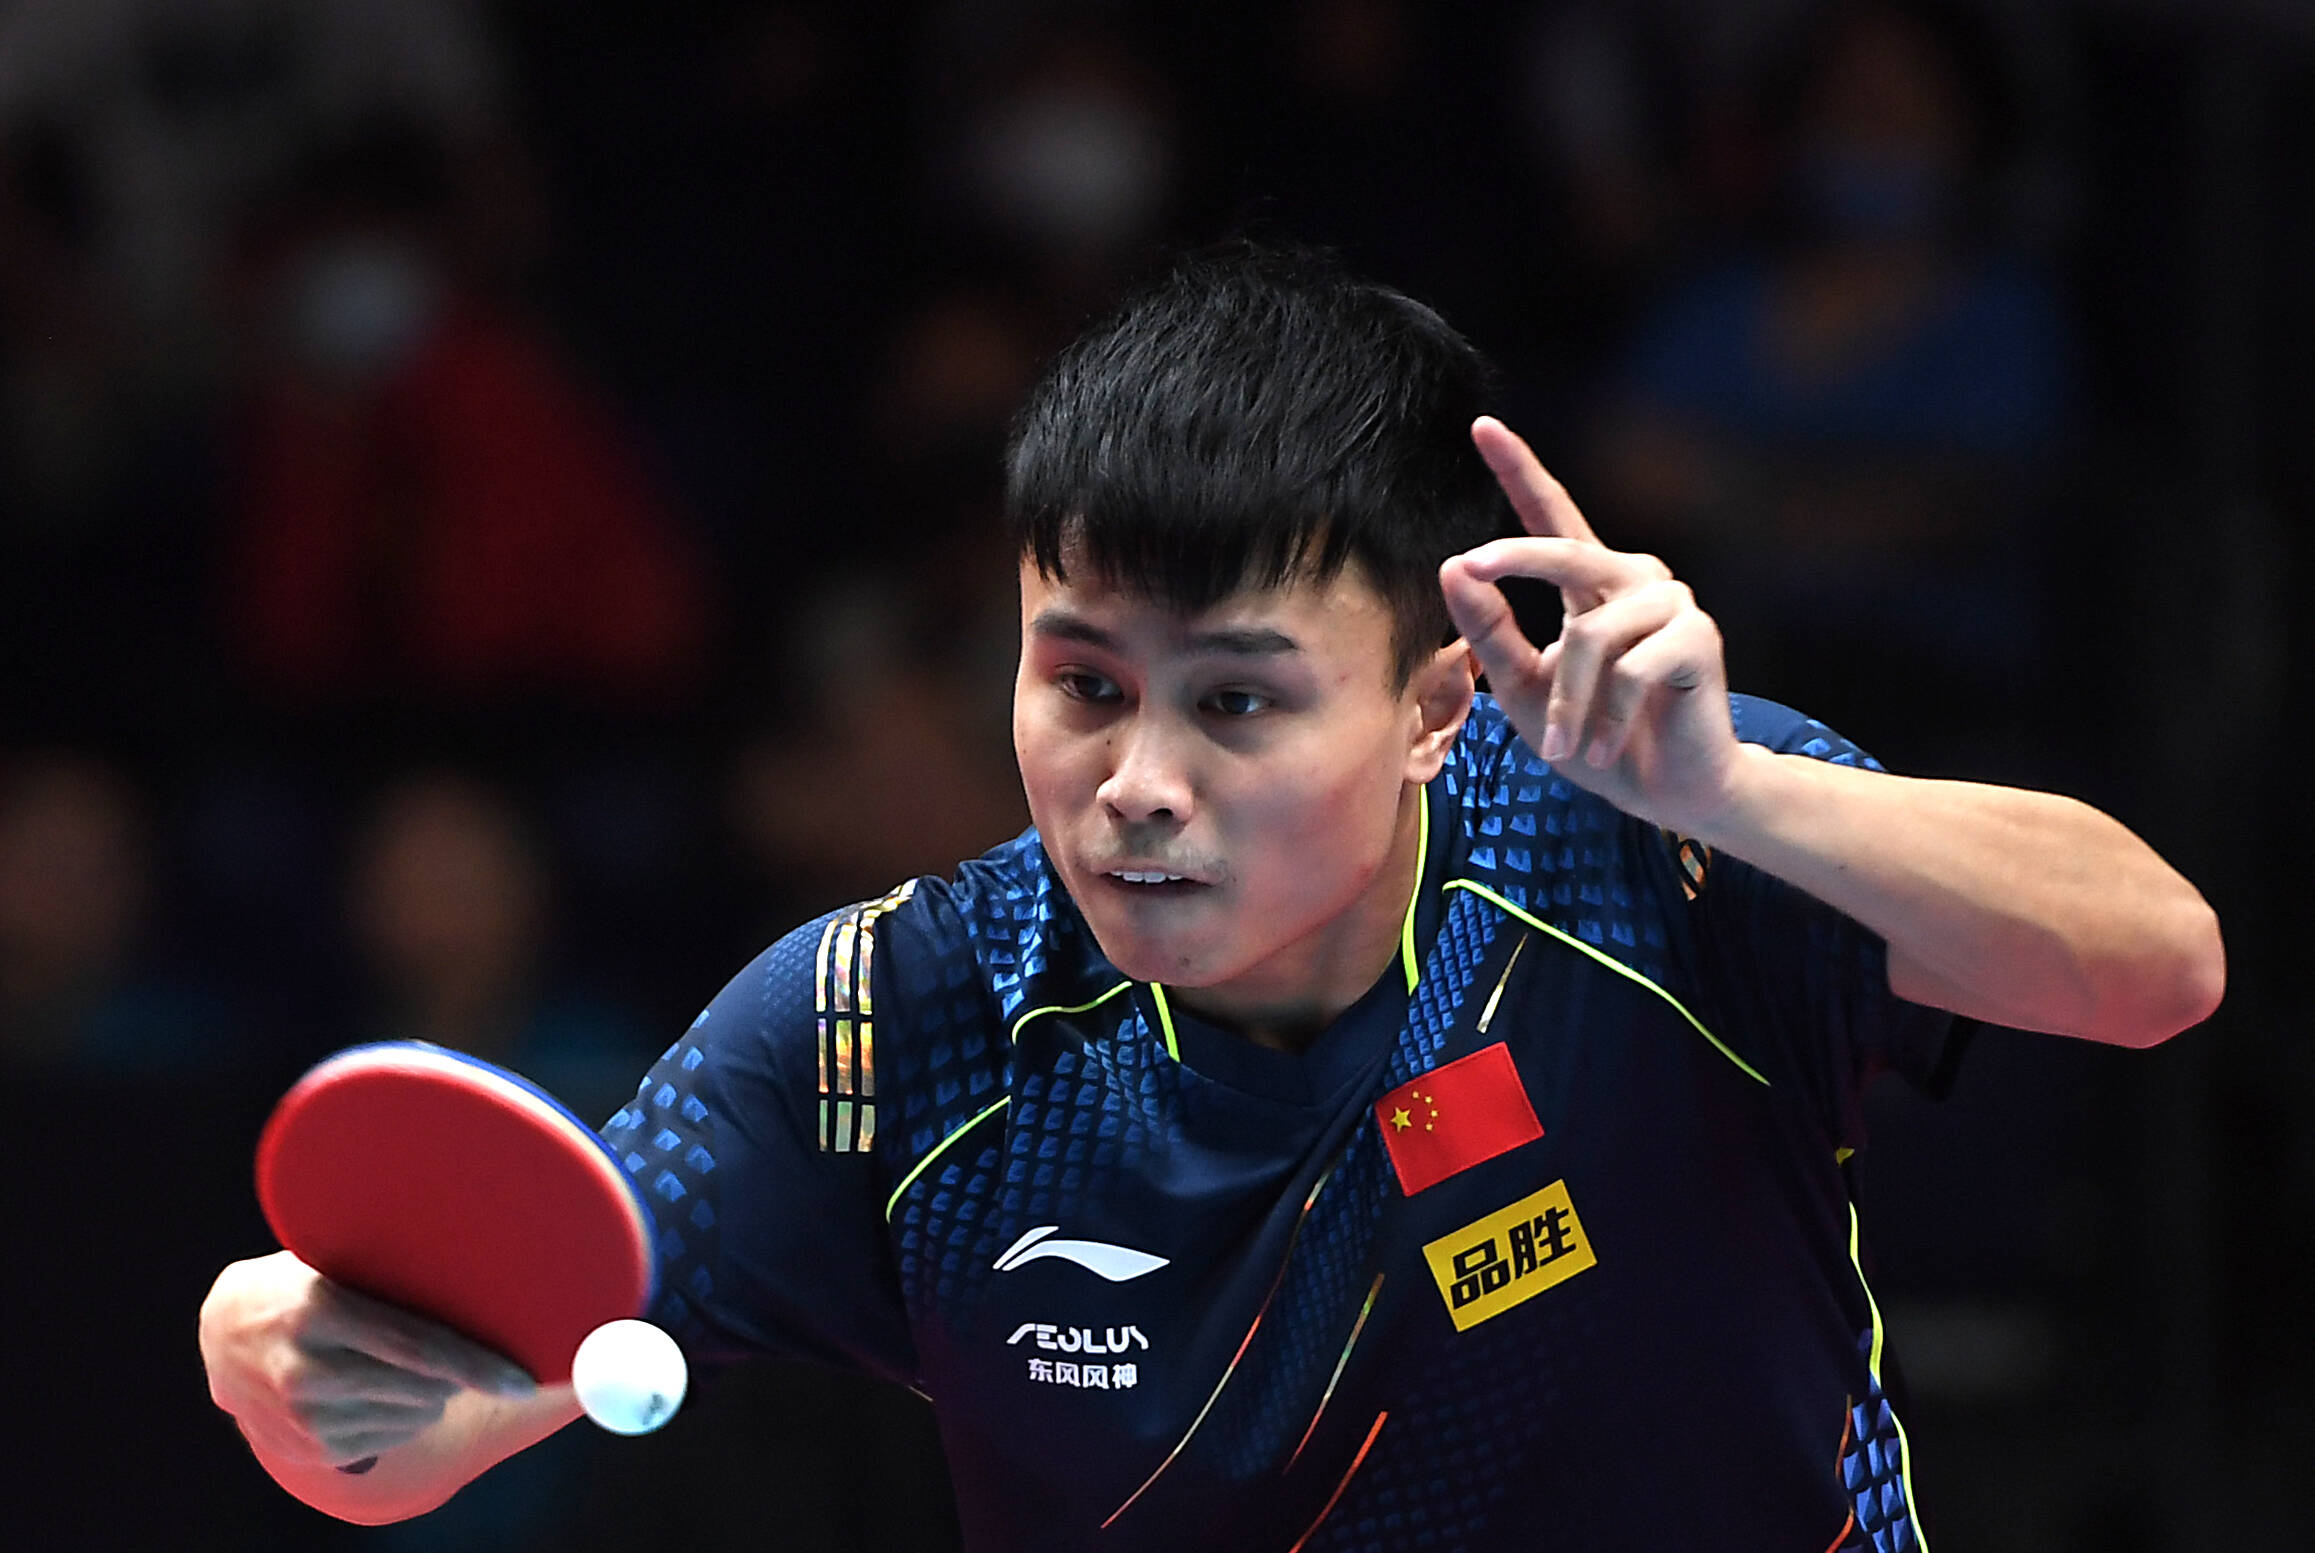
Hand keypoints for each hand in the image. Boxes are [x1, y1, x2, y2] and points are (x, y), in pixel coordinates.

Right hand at [199, 1250, 535, 1472]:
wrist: (224, 1331)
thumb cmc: (303, 1280)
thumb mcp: (336, 1260)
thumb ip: (394, 1268)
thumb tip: (486, 1263)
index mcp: (318, 1312)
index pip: (418, 1348)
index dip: (477, 1366)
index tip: (523, 1380)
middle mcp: (304, 1372)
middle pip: (421, 1388)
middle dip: (457, 1375)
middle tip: (459, 1351)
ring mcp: (300, 1419)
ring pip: (410, 1417)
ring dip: (431, 1395)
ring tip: (412, 1365)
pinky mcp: (304, 1449)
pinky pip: (388, 1440)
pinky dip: (404, 1417)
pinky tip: (387, 1389)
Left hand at [1438, 417, 1743, 835]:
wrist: (1666, 792)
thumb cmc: (1592, 738)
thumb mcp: (1522, 687)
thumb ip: (1489, 632)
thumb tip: (1452, 566)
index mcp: (1590, 583)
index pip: (1552, 514)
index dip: (1519, 470)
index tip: (1481, 426)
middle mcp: (1634, 578)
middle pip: (1562, 550)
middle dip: (1511, 560)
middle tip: (1468, 566)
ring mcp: (1672, 602)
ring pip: (1589, 634)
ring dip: (1567, 701)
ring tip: (1565, 746)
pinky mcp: (1698, 637)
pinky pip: (1629, 670)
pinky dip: (1606, 718)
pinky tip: (1606, 747)